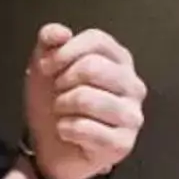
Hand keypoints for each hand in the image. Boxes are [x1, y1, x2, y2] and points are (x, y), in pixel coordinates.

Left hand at [23, 23, 146, 178]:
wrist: (50, 146)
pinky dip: (65, 130)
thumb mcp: (45, 65)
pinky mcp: (123, 144)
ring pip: (86, 98)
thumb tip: (60, 33)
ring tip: (63, 114)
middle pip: (92, 67)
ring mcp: (132, 116)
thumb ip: (49, 40)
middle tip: (58, 95)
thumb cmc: (55, 101)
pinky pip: (84, 128)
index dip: (65, 51)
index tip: (46, 67)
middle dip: (62, 82)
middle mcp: (133, 85)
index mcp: (120, 60)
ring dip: (62, 107)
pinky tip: (68, 133)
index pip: (97, 40)